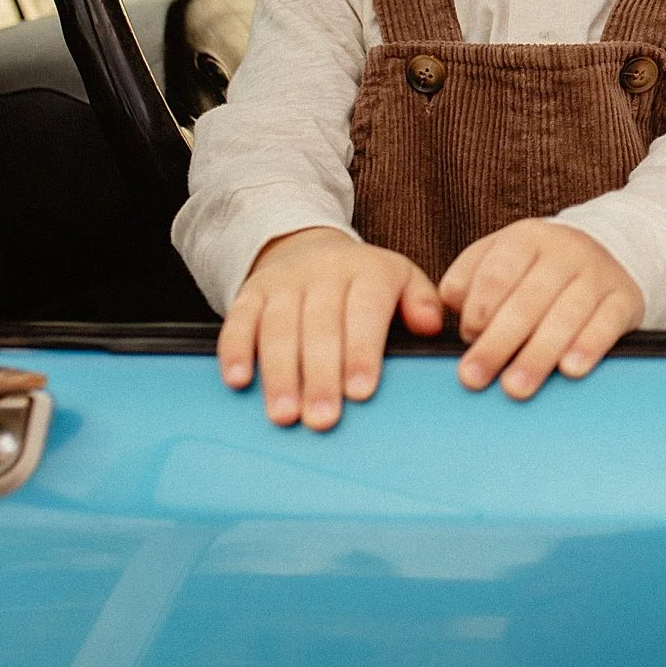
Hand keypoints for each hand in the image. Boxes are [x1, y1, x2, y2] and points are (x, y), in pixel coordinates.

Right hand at [219, 226, 442, 429]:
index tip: (361, 392)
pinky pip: (239, 320)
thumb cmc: (364, 282)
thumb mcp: (402, 279)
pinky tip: (238, 381)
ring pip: (278, 327)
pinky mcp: (250, 292)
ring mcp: (284, 282)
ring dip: (279, 374)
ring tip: (285, 415)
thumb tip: (430, 326)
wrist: (310, 247)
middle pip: (320, 326)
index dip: (361, 352)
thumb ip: (421, 302)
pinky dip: (235, 350)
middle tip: (322, 419)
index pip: (364, 311)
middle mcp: (324, 272)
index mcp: (367, 271)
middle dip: (320, 376)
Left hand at [440, 220, 643, 399]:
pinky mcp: (625, 298)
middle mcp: (564, 250)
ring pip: (566, 315)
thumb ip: (468, 279)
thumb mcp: (500, 258)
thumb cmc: (537, 271)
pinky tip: (570, 370)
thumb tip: (452, 307)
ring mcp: (598, 273)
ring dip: (538, 354)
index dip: (479, 308)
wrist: (606, 255)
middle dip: (498, 343)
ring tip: (516, 387)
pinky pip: (607, 323)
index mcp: (525, 238)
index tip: (468, 337)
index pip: (497, 273)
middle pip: (528, 300)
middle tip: (474, 377)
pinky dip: (589, 346)